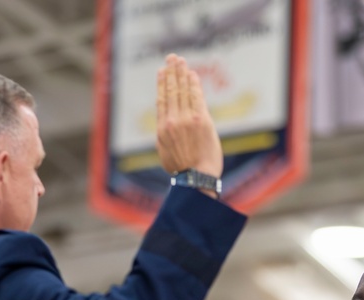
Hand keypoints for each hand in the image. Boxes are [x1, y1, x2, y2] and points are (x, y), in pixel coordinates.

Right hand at [156, 54, 223, 187]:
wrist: (196, 178)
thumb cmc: (182, 169)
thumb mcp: (165, 151)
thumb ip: (165, 132)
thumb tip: (166, 121)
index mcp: (162, 129)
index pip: (161, 99)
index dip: (162, 83)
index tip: (162, 71)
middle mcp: (172, 121)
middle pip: (171, 91)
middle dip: (172, 72)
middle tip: (172, 58)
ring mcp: (187, 119)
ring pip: (183, 91)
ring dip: (182, 73)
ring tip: (181, 61)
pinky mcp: (201, 120)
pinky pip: (196, 97)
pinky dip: (194, 84)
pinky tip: (192, 74)